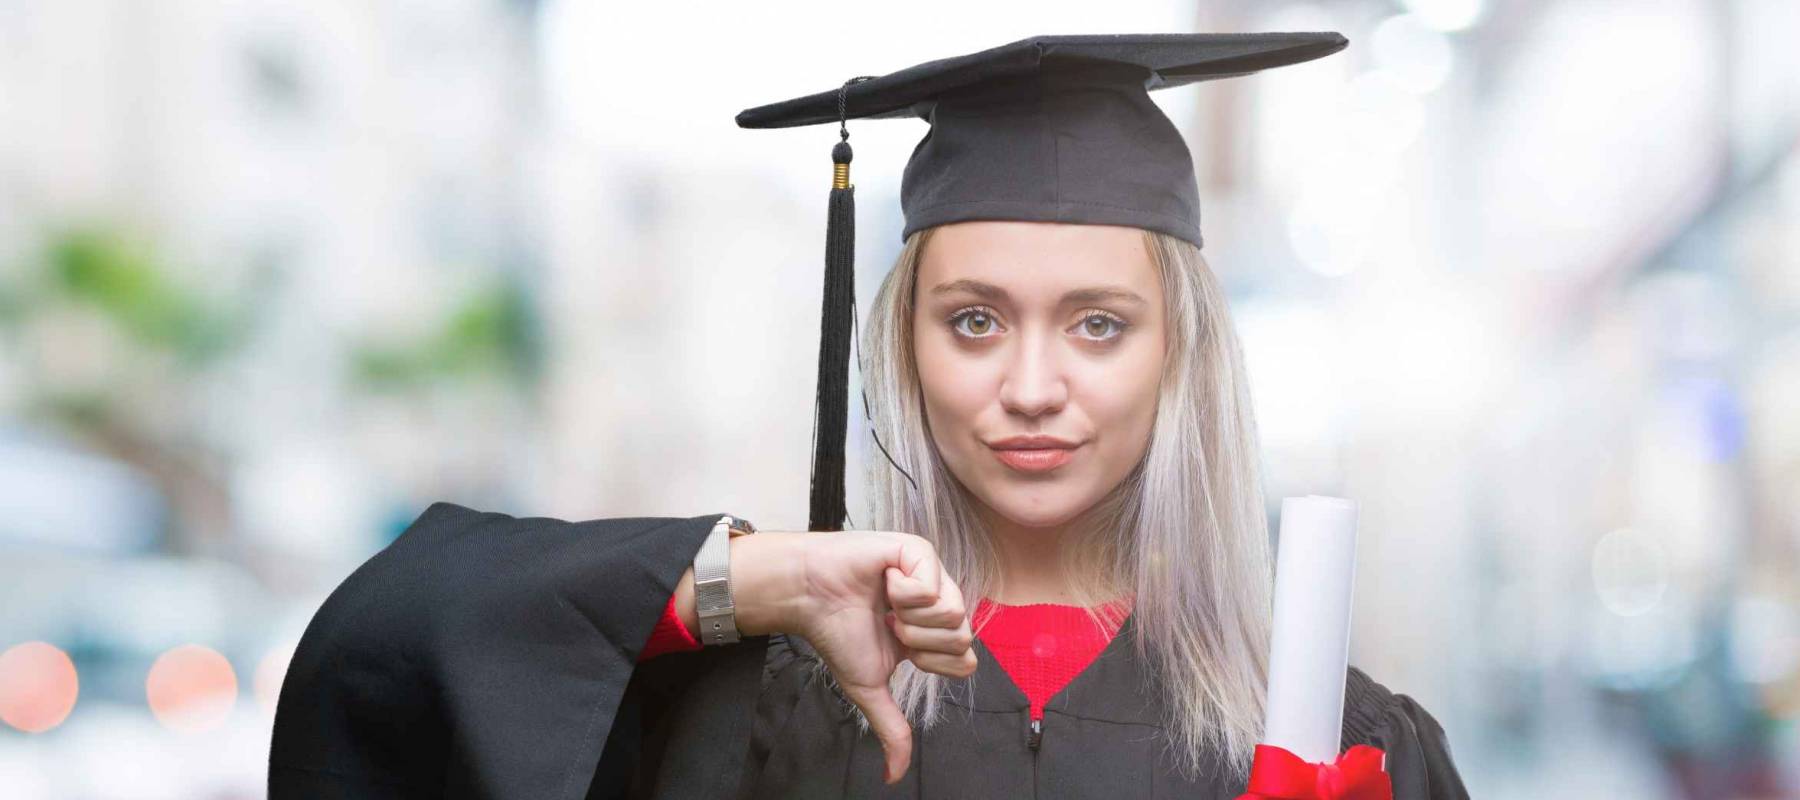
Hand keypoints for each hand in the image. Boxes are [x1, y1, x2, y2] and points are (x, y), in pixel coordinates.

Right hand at [721, 529, 977, 784]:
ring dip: (909, 617)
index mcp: (932, 632)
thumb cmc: (836, 633)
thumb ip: (891, 728)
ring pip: (953, 612)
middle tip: (889, 624)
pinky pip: (933, 584)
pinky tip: (883, 580)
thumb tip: (894, 776)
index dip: (931, 661)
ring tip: (885, 604)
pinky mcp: (920, 551)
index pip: (965, 661)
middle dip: (918, 641)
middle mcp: (938, 603)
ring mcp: (933, 575)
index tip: (898, 647)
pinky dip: (901, 590)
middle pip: (963, 638)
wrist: (809, 596)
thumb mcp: (869, 687)